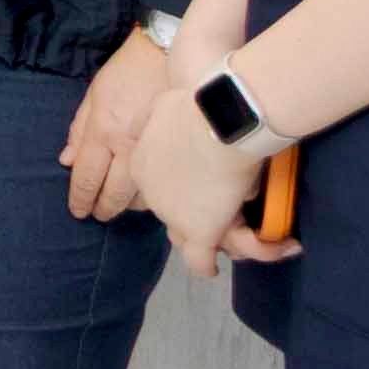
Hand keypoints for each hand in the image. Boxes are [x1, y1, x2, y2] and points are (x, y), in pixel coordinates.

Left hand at [62, 31, 180, 219]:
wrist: (170, 52)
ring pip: (142, 195)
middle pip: (114, 194)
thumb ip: (79, 130)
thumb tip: (67, 162)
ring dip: (129, 205)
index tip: (78, 211)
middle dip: (104, 209)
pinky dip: (154, 193)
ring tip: (122, 207)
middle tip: (98, 215)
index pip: (87, 178)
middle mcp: (128, 145)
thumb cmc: (126, 70)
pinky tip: (149, 194)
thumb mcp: (93, 94)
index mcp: (103, 131)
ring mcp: (156, 150)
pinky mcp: (178, 148)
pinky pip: (165, 182)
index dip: (81, 199)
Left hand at [125, 90, 284, 273]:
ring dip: (204, 240)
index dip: (171, 190)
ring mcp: (174, 212)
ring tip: (229, 238)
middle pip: (166, 213)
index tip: (188, 188)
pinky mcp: (201, 229)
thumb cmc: (197, 100)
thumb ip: (154, 116)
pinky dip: (206, 266)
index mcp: (139, 160)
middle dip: (188, 217)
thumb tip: (139, 120)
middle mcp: (151, 190)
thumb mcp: (165, 104)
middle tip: (209, 215)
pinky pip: (199, 260)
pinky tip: (213, 268)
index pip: (150, 186)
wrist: (221, 110)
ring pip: (185, 238)